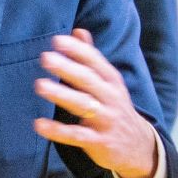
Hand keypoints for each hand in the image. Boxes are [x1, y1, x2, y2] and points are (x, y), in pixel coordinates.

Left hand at [34, 31, 159, 177]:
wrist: (138, 146)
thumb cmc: (114, 108)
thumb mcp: (108, 82)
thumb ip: (91, 58)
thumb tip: (77, 30)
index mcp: (111, 81)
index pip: (95, 62)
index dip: (78, 51)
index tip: (58, 40)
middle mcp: (111, 98)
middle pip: (88, 80)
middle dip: (67, 68)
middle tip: (46, 58)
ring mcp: (106, 120)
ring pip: (83, 105)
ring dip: (62, 95)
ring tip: (39, 85)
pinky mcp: (100, 142)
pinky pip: (77, 136)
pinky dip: (58, 131)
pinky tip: (39, 124)